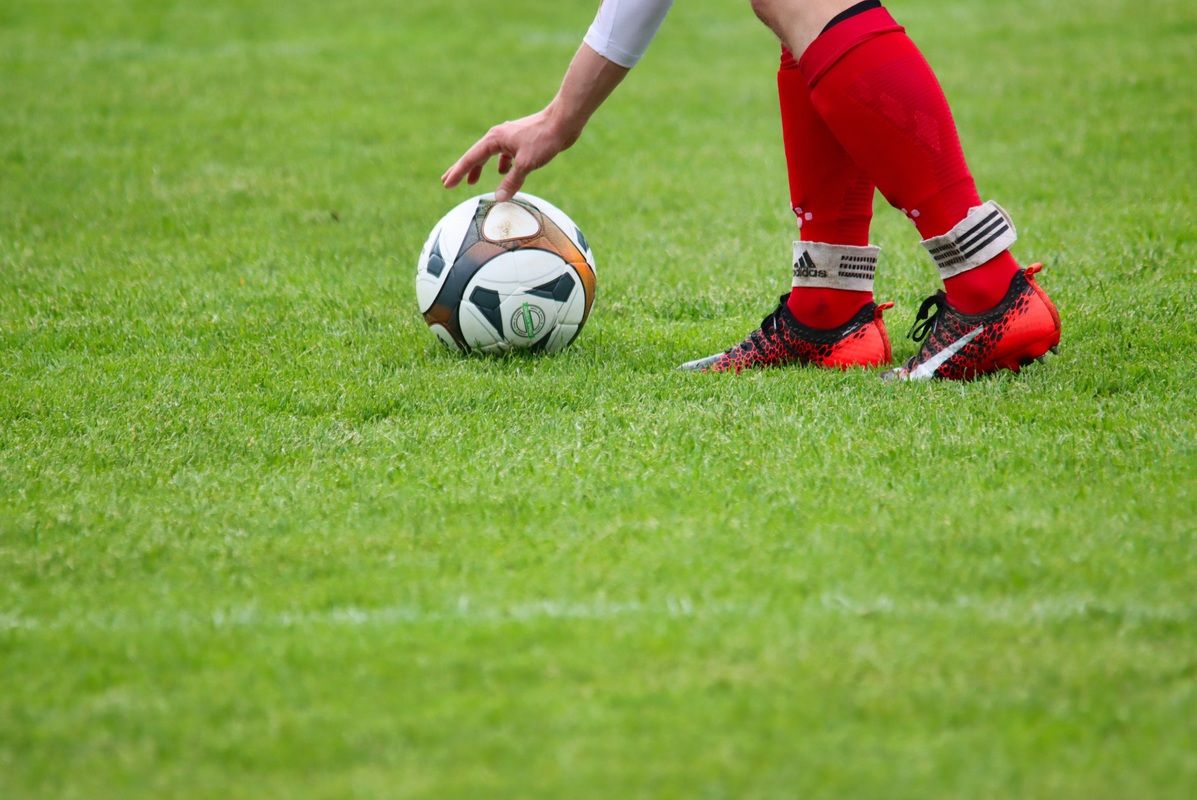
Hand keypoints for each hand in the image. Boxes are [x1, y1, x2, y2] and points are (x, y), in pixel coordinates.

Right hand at [441, 110, 576, 201]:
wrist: (563, 121)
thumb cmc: (544, 139)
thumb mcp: (526, 164)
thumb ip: (511, 181)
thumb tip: (498, 198)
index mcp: (494, 139)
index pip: (471, 158)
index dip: (458, 172)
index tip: (446, 184)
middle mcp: (498, 136)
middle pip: (476, 155)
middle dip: (463, 169)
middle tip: (448, 181)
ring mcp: (509, 137)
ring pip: (490, 155)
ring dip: (480, 168)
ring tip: (472, 182)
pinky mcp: (521, 140)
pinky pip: (504, 154)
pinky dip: (501, 164)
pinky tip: (503, 172)